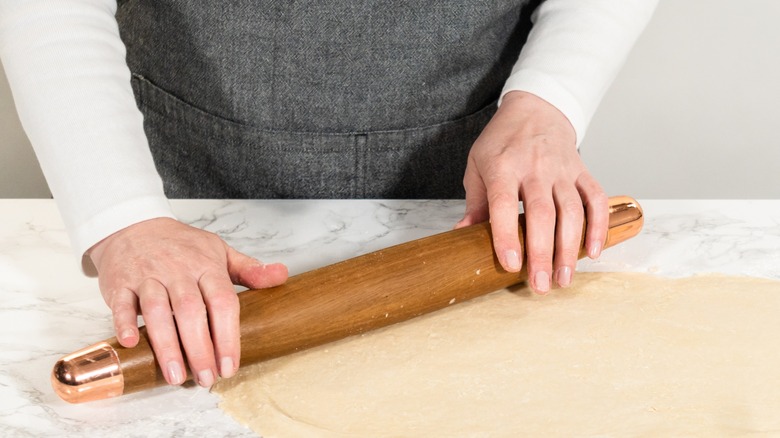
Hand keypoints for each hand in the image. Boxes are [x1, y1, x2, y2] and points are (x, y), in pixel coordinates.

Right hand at [88, 217, 287, 386]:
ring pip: (156, 311)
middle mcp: (177, 270)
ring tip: (176, 376)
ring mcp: (148, 275)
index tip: (230, 366)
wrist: (134, 226)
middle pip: (191, 311)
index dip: (228, 336)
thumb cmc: (182, 246)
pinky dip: (124, 323)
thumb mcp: (219, 252)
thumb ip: (249, 269)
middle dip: (200, 348)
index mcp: (206, 265)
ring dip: (166, 345)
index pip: (222, 302)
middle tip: (207, 378)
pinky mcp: (120, 282)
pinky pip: (122, 303)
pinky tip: (132, 344)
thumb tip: (282, 275)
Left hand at [456, 91, 607, 292]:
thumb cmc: (501, 142)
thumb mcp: (477, 166)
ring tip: (564, 278)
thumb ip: (474, 203)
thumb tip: (462, 237)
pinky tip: (594, 251)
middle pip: (542, 214)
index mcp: (503, 166)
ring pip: (571, 211)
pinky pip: (596, 199)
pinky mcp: (582, 170)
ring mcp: (562, 169)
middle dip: (542, 253)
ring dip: (570, 248)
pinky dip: (598, 226)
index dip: (507, 235)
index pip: (504, 204)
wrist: (536, 109)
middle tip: (541, 285)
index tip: (511, 264)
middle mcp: (535, 168)